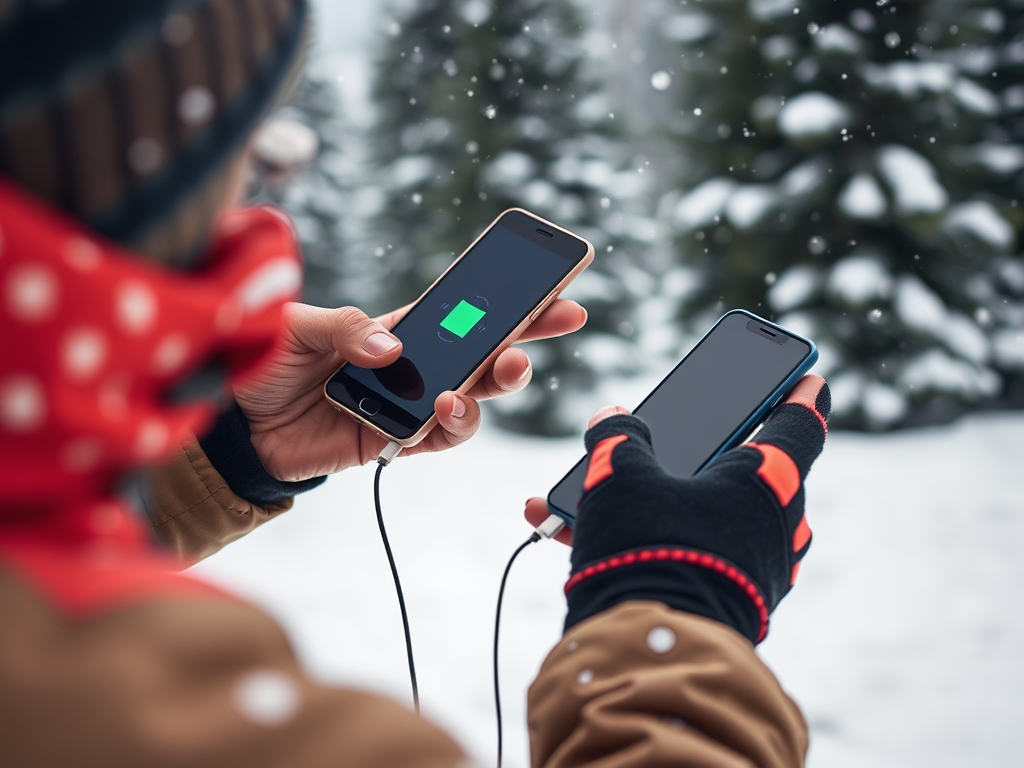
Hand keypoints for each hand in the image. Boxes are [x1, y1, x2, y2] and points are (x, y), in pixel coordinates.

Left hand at [233, 300, 586, 480]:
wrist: (233, 428)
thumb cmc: (261, 364)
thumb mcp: (296, 328)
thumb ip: (345, 329)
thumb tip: (393, 349)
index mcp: (394, 328)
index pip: (461, 310)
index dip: (505, 298)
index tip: (550, 283)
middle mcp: (410, 365)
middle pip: (482, 350)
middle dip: (528, 332)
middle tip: (563, 317)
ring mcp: (407, 404)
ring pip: (471, 396)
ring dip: (494, 383)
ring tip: (503, 368)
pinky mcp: (394, 441)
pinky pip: (439, 437)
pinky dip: (449, 424)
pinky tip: (440, 408)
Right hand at [525, 375, 830, 642]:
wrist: (652, 653)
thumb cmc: (650, 548)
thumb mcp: (621, 476)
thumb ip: (616, 438)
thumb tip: (611, 420)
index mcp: (768, 481)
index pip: (798, 424)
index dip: (797, 395)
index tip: (807, 379)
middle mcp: (776, 526)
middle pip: (750, 474)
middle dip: (706, 456)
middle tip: (684, 437)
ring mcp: (757, 570)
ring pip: (710, 519)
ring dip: (658, 503)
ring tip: (591, 494)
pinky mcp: (733, 606)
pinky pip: (692, 557)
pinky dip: (651, 543)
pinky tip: (576, 536)